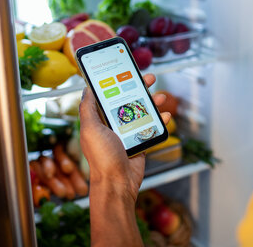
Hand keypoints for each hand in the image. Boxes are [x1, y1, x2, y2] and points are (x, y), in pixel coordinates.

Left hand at [79, 73, 170, 201]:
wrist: (117, 183)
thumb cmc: (101, 157)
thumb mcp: (90, 129)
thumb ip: (88, 108)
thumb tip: (86, 88)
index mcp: (99, 119)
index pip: (108, 95)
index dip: (117, 82)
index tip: (125, 70)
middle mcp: (113, 124)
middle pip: (128, 100)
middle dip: (139, 88)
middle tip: (149, 78)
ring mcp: (128, 132)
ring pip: (142, 111)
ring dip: (152, 102)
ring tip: (160, 96)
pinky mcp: (140, 141)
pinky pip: (151, 127)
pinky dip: (160, 120)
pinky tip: (165, 115)